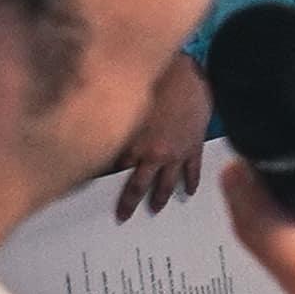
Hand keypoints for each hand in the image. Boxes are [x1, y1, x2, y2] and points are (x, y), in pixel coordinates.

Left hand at [117, 51, 211, 213]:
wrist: (190, 77)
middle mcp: (154, 154)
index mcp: (135, 145)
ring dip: (160, 198)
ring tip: (156, 209)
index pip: (116, 169)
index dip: (108, 180)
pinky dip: (191, 182)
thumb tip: (105, 133)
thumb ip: (119, 124)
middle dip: (129, 203)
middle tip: (123, 216)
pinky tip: (190, 191)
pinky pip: (193, 170)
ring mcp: (177, 154)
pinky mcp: (194, 147)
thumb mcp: (130, 104)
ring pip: (167, 184)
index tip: (100, 189)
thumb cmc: (157, 82)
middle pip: (139, 186)